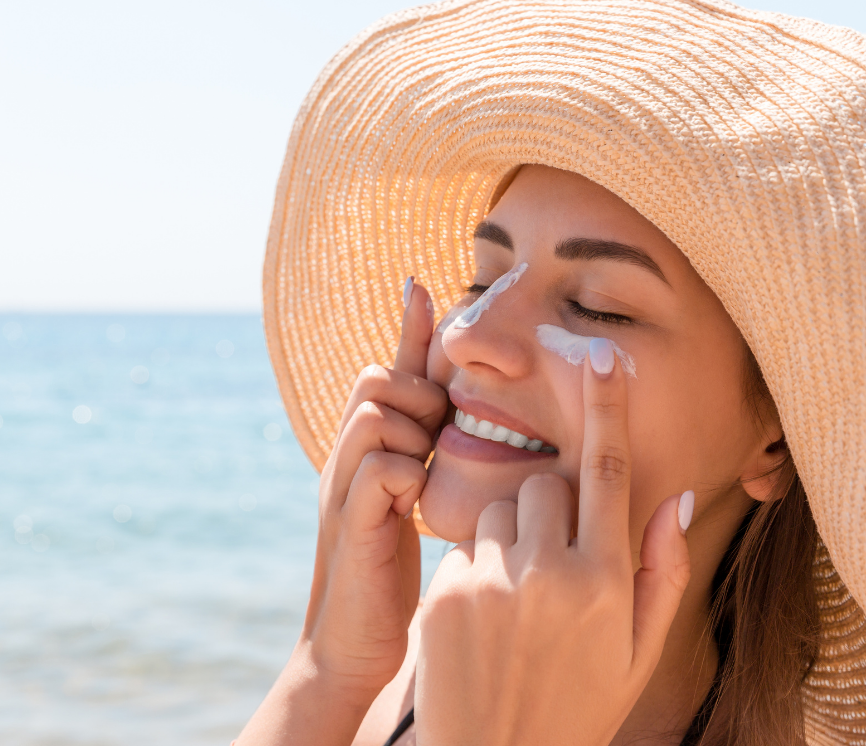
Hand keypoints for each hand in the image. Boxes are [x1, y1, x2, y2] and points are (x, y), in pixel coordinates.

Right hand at [304, 278, 446, 700]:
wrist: (353, 647)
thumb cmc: (392, 572)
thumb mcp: (413, 502)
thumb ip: (427, 455)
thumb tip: (456, 416)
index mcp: (369, 449)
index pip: (388, 371)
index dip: (407, 329)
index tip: (421, 284)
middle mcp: (348, 457)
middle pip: (376, 378)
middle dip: (414, 393)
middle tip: (434, 434)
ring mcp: (343, 487)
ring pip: (374, 412)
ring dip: (411, 430)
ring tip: (423, 469)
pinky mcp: (349, 523)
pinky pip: (378, 467)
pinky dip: (403, 474)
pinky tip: (414, 504)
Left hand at [416, 338, 692, 745]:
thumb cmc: (579, 706)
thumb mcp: (638, 652)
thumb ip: (664, 572)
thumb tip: (677, 496)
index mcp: (607, 582)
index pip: (610, 472)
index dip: (608, 408)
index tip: (602, 356)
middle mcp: (552, 574)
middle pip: (545, 485)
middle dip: (549, 508)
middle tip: (549, 564)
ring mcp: (494, 582)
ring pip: (499, 511)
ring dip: (509, 539)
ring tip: (514, 603)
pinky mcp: (447, 593)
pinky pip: (464, 547)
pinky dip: (476, 568)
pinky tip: (482, 622)